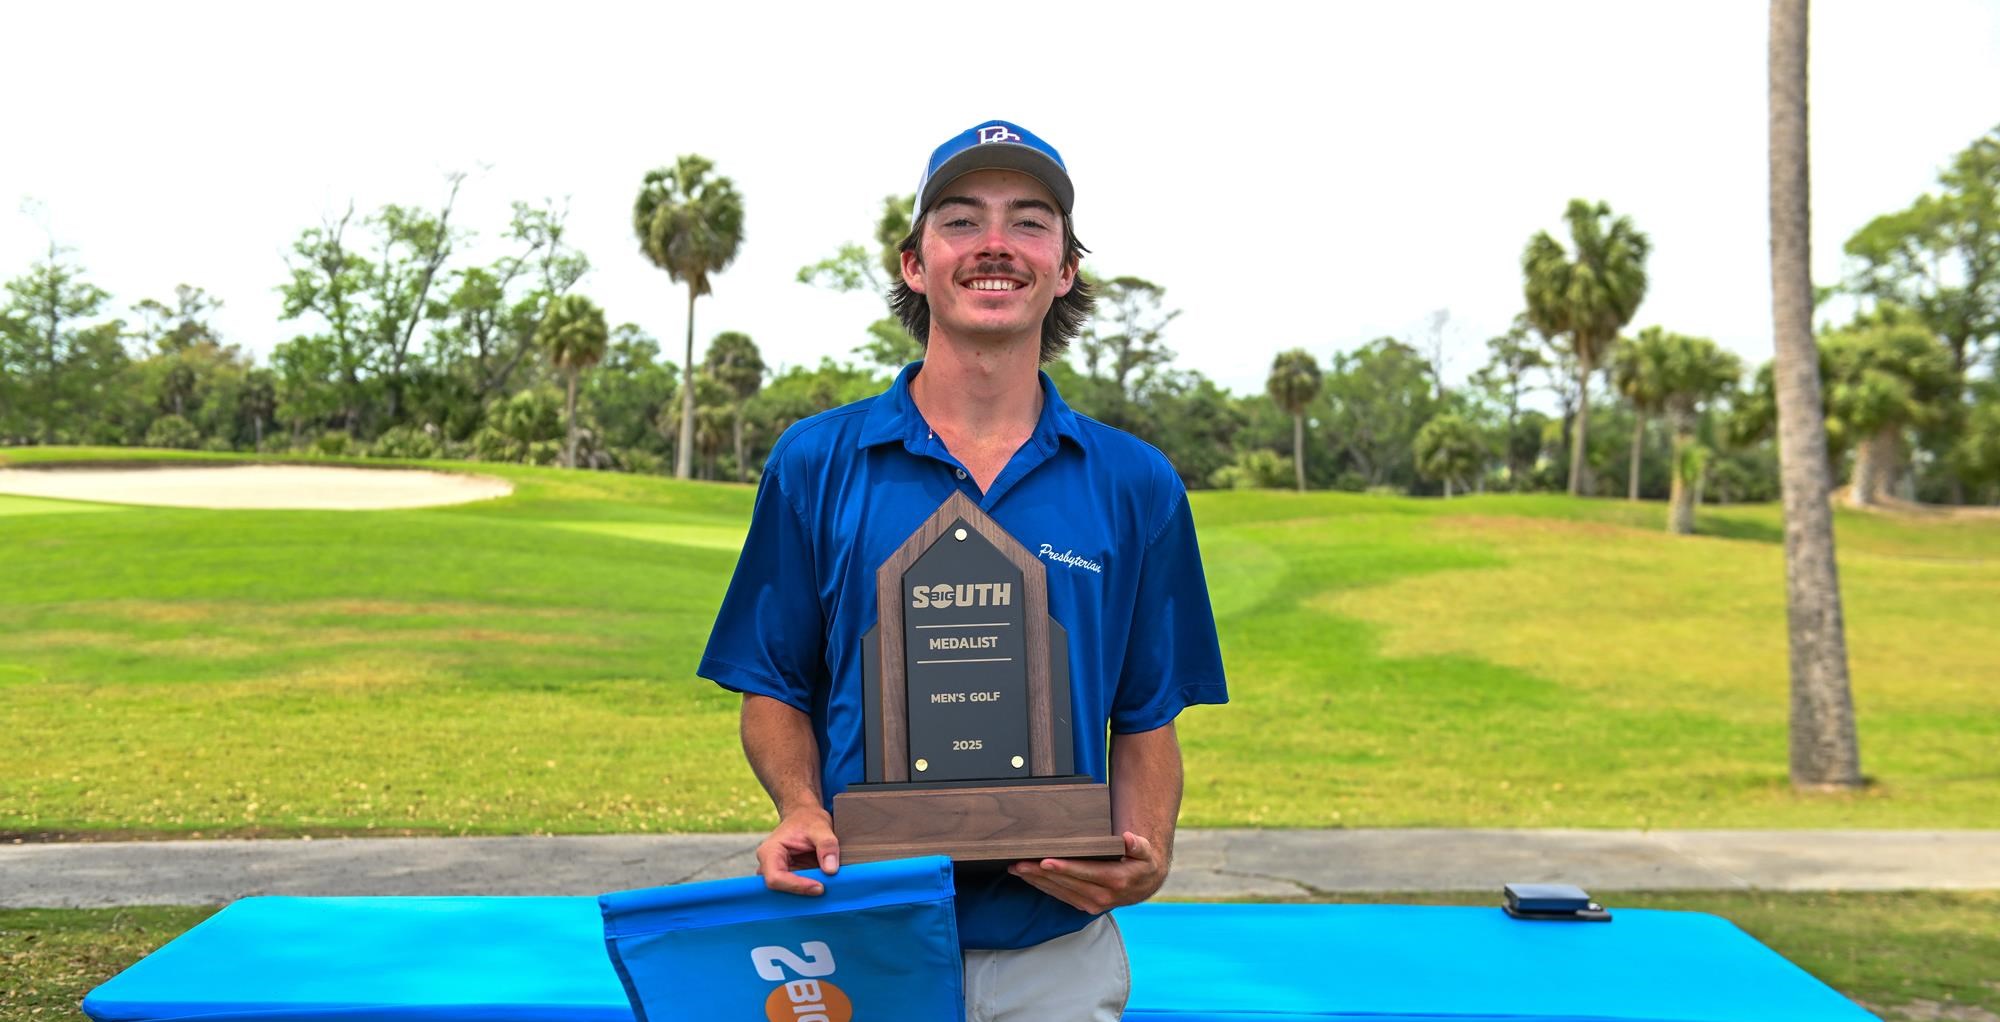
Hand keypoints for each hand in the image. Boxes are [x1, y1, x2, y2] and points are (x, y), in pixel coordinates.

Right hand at [754, 806, 839, 895]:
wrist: (805, 817)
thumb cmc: (808, 820)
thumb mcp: (820, 827)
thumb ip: (827, 846)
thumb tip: (831, 870)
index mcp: (769, 852)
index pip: (776, 878)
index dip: (796, 886)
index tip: (820, 887)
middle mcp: (768, 866)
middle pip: (780, 889)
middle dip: (803, 892)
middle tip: (827, 889)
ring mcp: (777, 874)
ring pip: (788, 893)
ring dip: (807, 893)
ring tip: (828, 887)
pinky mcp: (788, 879)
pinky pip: (796, 891)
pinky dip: (810, 891)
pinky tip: (825, 885)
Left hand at [1007, 832, 1165, 913]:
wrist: (1144, 885)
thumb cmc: (1141, 863)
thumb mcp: (1145, 852)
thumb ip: (1138, 845)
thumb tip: (1129, 838)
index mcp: (1116, 881)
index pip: (1085, 873)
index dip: (1064, 868)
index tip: (1045, 861)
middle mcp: (1102, 897)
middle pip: (1066, 883)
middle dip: (1041, 873)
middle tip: (1020, 863)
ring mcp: (1092, 904)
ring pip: (1059, 891)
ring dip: (1037, 881)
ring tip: (1017, 869)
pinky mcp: (1084, 906)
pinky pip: (1061, 896)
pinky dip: (1044, 887)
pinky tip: (1030, 878)